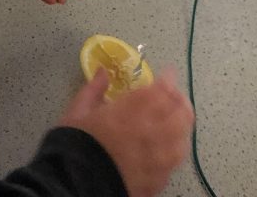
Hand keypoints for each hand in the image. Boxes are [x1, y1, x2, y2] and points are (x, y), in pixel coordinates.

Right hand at [59, 66, 193, 195]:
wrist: (73, 183)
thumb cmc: (75, 144)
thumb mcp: (78, 110)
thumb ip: (94, 89)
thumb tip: (103, 72)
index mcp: (129, 113)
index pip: (159, 91)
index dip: (168, 79)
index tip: (168, 73)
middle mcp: (147, 135)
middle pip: (179, 116)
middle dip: (181, 101)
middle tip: (174, 95)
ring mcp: (155, 162)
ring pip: (182, 142)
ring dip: (183, 128)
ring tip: (177, 121)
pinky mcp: (155, 183)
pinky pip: (173, 166)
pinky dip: (174, 152)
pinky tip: (169, 149)